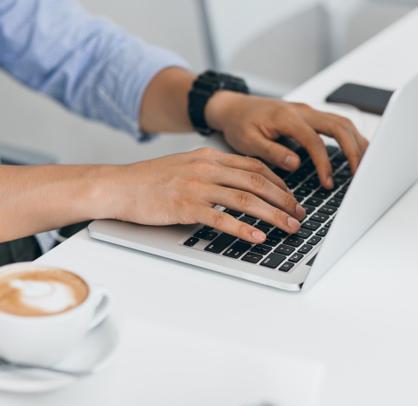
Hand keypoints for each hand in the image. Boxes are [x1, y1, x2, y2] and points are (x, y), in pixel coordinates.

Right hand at [99, 148, 305, 243]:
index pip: (254, 166)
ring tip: (289, 227)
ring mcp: (196, 186)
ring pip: (245, 199)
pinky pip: (221, 218)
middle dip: (284, 199)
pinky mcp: (185, 206)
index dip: (279, 182)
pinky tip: (258, 237)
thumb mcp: (185, 166)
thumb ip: (210, 171)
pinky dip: (243, 228)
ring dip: (272, 214)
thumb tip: (236, 184)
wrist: (118, 186)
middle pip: (256, 181)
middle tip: (299, 214)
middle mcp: (206, 168)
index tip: (291, 196)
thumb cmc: (149, 180)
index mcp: (208, 157)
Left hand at [205, 91, 368, 188]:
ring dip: (357, 142)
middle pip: (339, 126)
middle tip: (360, 173)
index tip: (328, 182)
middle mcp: (302, 110)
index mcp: (286, 117)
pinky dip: (350, 136)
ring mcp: (308, 111)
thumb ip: (271, 152)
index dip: (324, 163)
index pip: (314, 140)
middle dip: (353, 150)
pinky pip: (337, 123)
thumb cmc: (239, 124)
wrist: (233, 107)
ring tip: (366, 165)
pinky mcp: (310, 115)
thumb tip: (295, 164)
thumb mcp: (248, 142)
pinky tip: (356, 151)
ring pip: (342, 122)